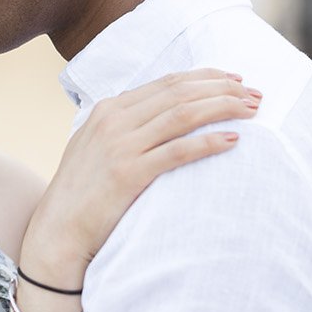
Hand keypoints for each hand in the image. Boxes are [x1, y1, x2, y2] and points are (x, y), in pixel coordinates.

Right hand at [19, 68, 260, 287]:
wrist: (57, 233)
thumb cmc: (82, 193)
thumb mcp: (96, 146)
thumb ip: (124, 125)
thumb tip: (160, 113)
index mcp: (109, 108)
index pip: (168, 82)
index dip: (206, 78)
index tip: (235, 79)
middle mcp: (115, 120)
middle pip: (181, 92)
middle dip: (223, 88)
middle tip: (254, 93)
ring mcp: (121, 145)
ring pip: (183, 114)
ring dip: (223, 107)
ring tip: (251, 110)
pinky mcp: (129, 173)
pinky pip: (177, 151)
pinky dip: (207, 142)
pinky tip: (232, 140)